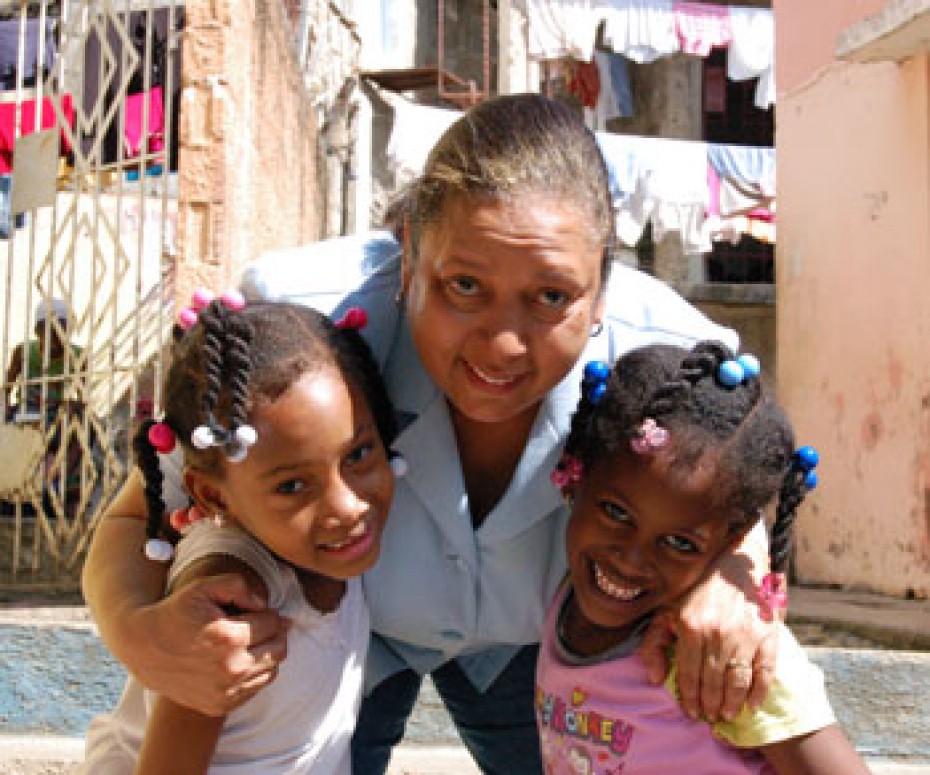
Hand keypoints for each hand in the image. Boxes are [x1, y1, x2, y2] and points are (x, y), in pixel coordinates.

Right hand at [126, 573, 289, 715]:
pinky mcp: (220, 706)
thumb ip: (240, 586)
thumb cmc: (177, 613)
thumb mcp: (205, 586)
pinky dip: (253, 673)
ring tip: (245, 642)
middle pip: (279, 648)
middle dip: (272, 633)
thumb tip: (264, 605)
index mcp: (229, 639)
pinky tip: (236, 659)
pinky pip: (257, 687)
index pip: (274, 623)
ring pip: (272, 670)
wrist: (143, 647)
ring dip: (265, 653)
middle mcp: (230, 670)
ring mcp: (225, 692)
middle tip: (254, 625)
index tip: (251, 611)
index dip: (266, 613)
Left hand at [638, 576, 778, 721]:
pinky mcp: (766, 634)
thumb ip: (655, 642)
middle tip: (709, 717)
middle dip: (710, 705)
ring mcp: (744, 635)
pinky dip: (760, 692)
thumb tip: (656, 678)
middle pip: (713, 682)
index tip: (691, 711)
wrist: (733, 564)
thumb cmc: (696, 590)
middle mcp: (717, 633)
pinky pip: (765, 671)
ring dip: (732, 703)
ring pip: (737, 681)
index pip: (689, 674)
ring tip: (726, 715)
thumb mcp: (667, 610)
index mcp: (690, 627)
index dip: (689, 697)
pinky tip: (752, 705)